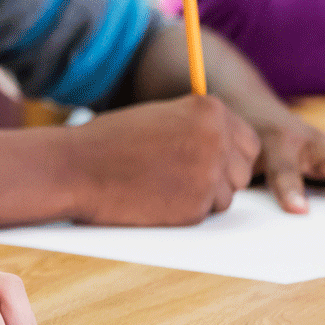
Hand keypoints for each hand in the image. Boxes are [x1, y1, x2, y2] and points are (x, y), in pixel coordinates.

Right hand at [66, 95, 259, 224]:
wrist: (76, 167)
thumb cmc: (110, 141)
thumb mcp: (161, 117)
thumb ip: (197, 126)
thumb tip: (228, 146)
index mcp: (208, 110)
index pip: (249, 141)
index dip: (228, 154)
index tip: (206, 159)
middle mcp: (216, 139)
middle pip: (242, 170)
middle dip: (220, 176)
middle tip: (182, 175)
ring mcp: (208, 174)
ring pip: (227, 195)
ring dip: (202, 195)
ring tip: (161, 183)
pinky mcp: (195, 207)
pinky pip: (205, 213)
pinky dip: (184, 210)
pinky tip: (154, 197)